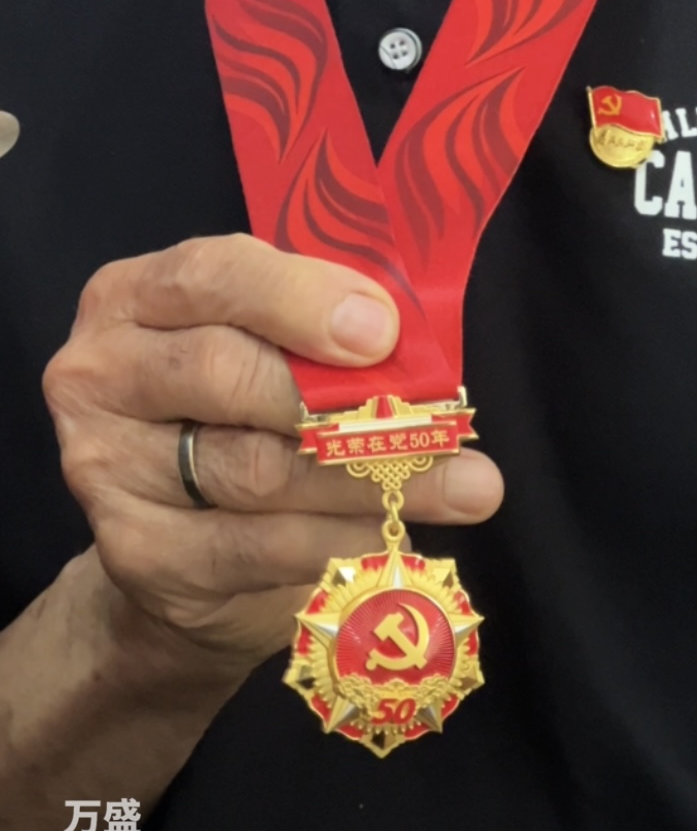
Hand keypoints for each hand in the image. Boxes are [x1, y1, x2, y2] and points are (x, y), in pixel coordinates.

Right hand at [43, 235, 503, 678]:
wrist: (177, 551)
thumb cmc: (240, 424)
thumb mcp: (271, 355)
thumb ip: (321, 337)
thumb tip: (416, 352)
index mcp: (134, 297)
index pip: (210, 277)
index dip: (299, 299)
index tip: (382, 332)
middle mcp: (100, 374)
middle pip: (225, 375)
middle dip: (346, 403)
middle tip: (446, 428)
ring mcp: (106, 468)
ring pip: (253, 470)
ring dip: (368, 480)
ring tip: (462, 489)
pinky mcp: (135, 553)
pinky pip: (254, 547)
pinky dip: (337, 541)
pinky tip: (392, 535)